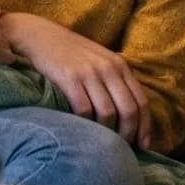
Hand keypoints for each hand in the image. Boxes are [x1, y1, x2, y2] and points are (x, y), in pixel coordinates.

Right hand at [3, 13, 147, 146]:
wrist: (39, 35)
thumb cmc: (69, 53)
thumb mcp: (99, 61)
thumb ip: (114, 82)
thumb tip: (128, 116)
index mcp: (119, 65)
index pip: (141, 101)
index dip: (145, 126)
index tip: (144, 145)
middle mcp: (108, 68)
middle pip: (128, 109)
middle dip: (129, 134)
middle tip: (123, 148)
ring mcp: (89, 73)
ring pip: (108, 113)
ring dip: (107, 132)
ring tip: (101, 142)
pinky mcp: (69, 78)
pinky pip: (84, 109)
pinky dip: (86, 124)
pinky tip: (82, 130)